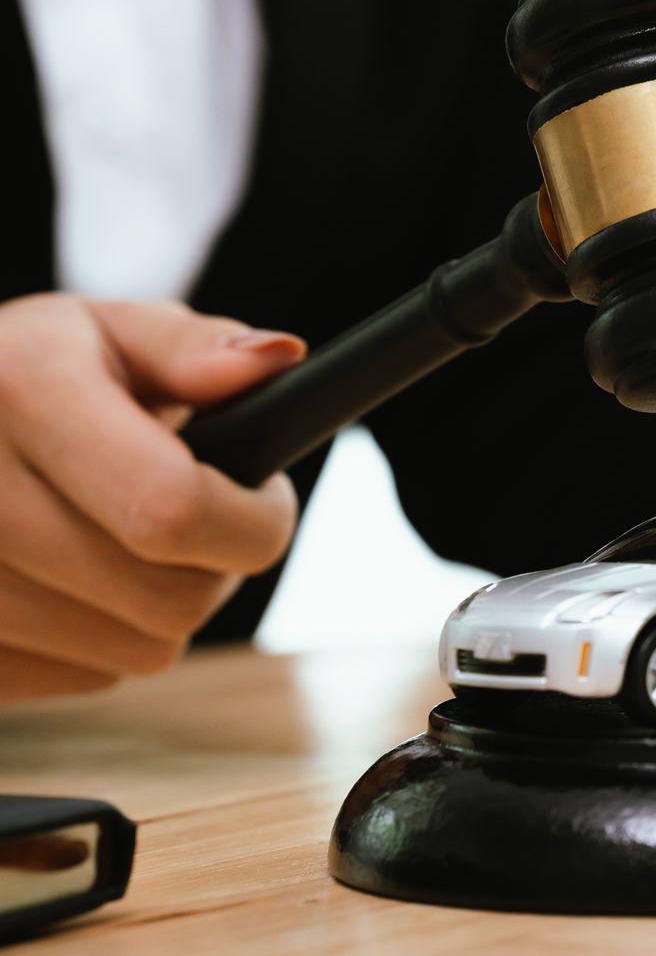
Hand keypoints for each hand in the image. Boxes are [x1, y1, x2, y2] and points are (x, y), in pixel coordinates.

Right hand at [0, 295, 305, 701]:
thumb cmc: (36, 375)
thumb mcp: (109, 333)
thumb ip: (197, 349)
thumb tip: (276, 359)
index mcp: (20, 392)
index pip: (171, 507)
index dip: (250, 518)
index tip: (266, 497)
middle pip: (170, 598)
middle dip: (218, 563)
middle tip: (203, 514)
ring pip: (137, 650)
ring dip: (161, 604)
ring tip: (130, 537)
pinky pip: (84, 676)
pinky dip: (101, 636)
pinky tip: (72, 574)